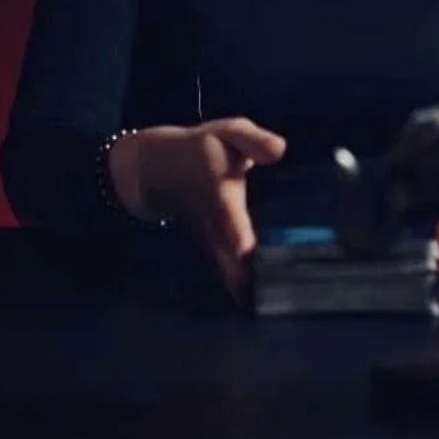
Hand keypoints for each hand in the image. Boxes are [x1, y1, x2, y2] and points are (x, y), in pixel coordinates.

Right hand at [108, 117, 286, 298]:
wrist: (158, 170)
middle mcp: (211, 220)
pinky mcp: (209, 250)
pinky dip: (238, 288)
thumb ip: (253, 141)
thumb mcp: (228, 133)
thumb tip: (281, 149)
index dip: (234, 228)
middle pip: (226, 251)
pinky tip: (257, 305)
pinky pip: (224, 271)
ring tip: (269, 304)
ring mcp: (207, 239)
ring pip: (225, 267)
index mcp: (217, 188)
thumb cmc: (202, 149)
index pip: (226, 209)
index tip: (244, 248)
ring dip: (243, 286)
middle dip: (244, 273)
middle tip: (270, 293)